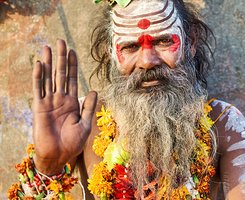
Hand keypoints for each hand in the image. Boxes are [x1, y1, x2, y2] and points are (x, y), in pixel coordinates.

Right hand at [32, 39, 96, 174]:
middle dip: (61, 58)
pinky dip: (39, 77)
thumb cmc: (73, 143)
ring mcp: (50, 102)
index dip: (73, 65)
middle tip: (61, 42)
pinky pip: (39, 89)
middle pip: (61, 74)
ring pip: (49, 78)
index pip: (73, 79)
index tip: (73, 51)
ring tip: (48, 47)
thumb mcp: (85, 124)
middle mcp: (61, 99)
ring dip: (49, 63)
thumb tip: (95, 90)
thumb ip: (89, 107)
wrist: (58, 156)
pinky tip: (40, 64)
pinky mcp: (39, 108)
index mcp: (72, 102)